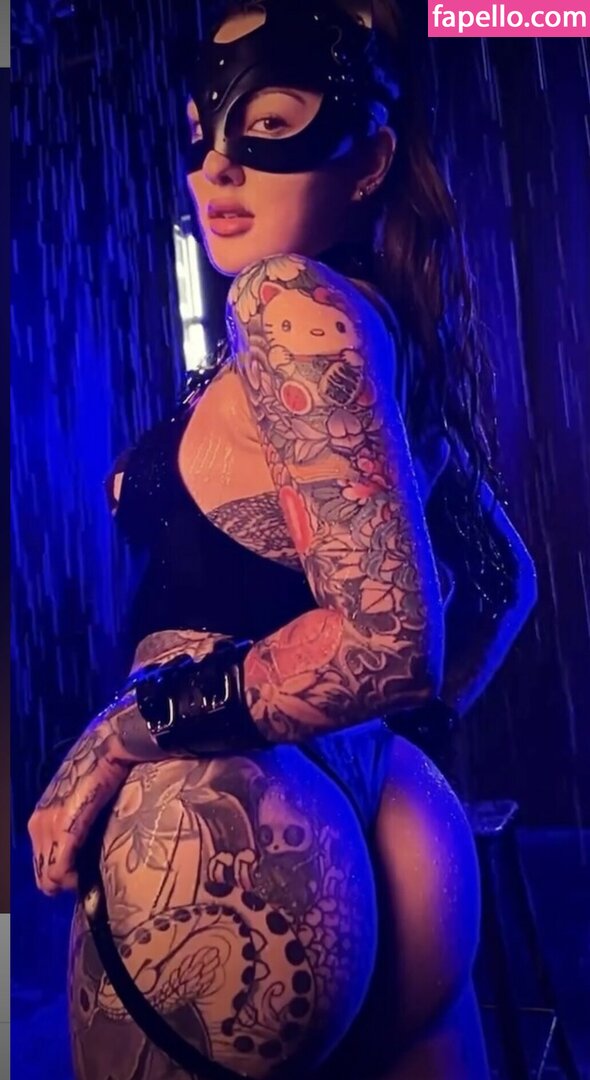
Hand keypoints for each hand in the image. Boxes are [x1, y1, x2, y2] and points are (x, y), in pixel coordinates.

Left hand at [27, 719, 128, 895]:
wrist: (105, 748)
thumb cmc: (98, 772)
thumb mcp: (78, 800)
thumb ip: (73, 823)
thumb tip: (82, 849)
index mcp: (39, 818)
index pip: (41, 863)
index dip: (62, 873)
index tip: (82, 871)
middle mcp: (38, 824)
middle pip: (42, 876)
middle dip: (64, 881)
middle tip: (87, 876)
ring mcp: (49, 827)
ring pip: (49, 878)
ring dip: (70, 881)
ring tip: (89, 873)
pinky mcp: (66, 828)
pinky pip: (60, 869)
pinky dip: (73, 877)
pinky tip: (86, 873)